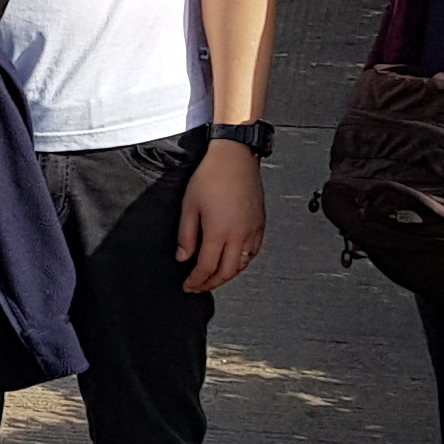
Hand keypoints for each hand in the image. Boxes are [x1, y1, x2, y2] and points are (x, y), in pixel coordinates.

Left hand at [173, 137, 267, 292]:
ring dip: (228, 275)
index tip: (188, 285)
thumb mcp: (189, 206)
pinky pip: (254, 252)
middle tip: (200, 286)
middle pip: (227, 272)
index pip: (207, 268)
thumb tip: (183, 257)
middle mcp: (239, 234)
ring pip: (242, 264)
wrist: (235, 157)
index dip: (196, 281)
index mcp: (219, 232)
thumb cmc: (212, 175)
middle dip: (211, 283)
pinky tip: (234, 261)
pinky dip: (243, 262)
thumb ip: (185, 236)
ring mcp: (253, 230)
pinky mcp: (260, 223)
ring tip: (214, 276)